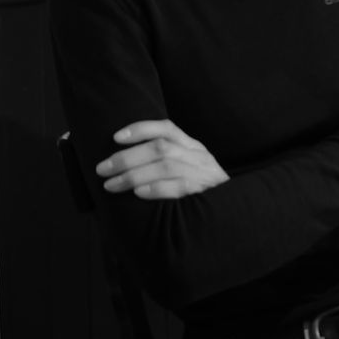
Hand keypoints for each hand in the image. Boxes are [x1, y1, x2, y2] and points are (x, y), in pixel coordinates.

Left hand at [97, 119, 229, 199]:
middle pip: (160, 148)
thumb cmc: (202, 188)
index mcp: (192, 145)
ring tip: (112, 185)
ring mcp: (203, 173)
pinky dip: (157, 188)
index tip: (115, 137)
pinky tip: (139, 193)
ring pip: (166, 166)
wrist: (236, 210)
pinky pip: (180, 186)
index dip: (140, 129)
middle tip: (102, 169)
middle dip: (127, 157)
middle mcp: (198, 155)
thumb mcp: (189, 167)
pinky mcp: (205, 193)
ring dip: (134, 174)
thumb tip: (125, 162)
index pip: (166, 128)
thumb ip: (166, 161)